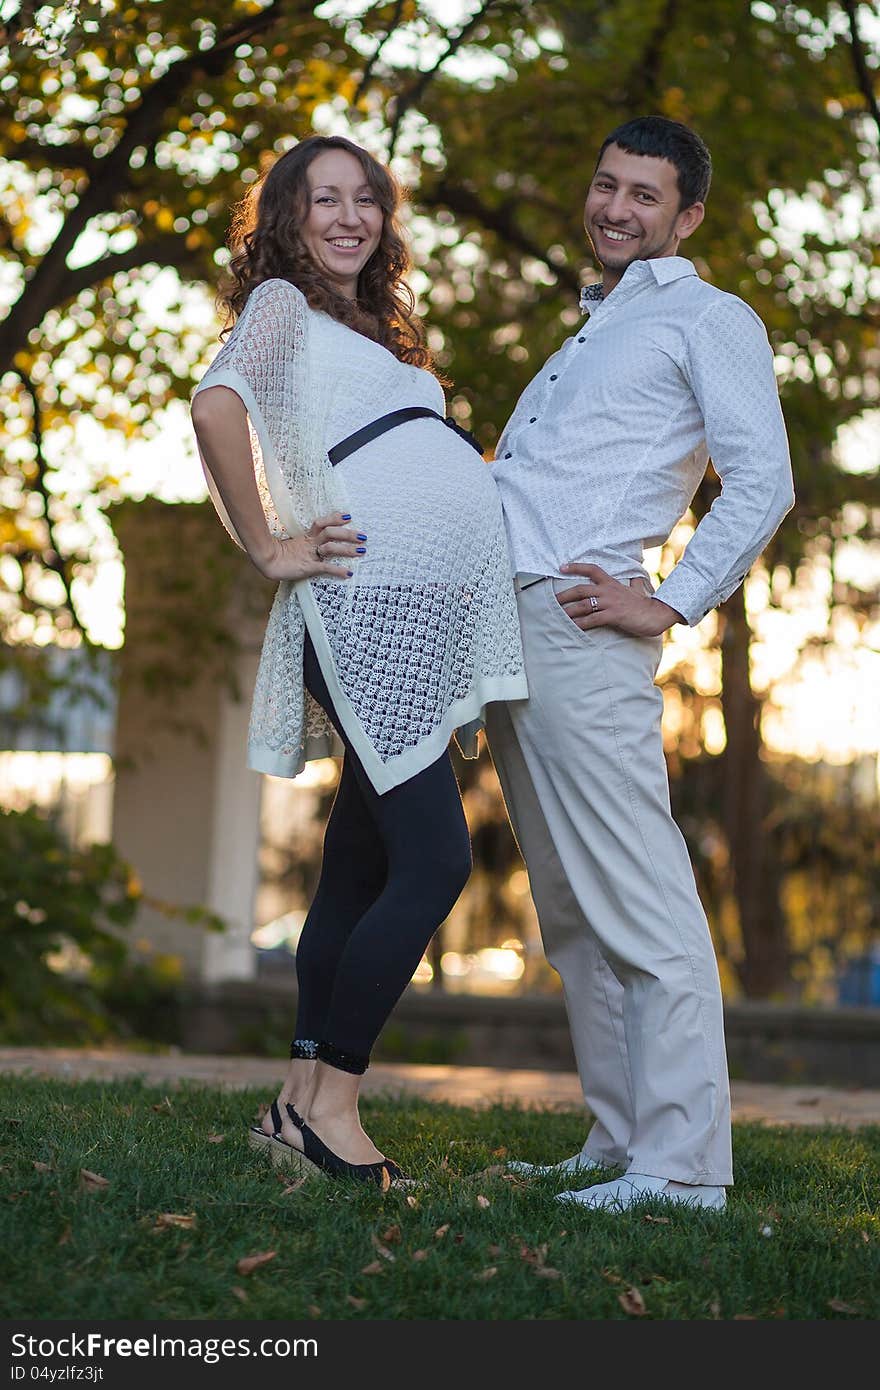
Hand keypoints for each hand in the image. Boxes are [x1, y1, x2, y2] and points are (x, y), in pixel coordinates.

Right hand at [254, 513, 363, 581]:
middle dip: (347, 534)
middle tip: (363, 536)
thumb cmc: (277, 556)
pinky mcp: (307, 567)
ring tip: (361, 551)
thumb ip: (304, 544)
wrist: (266, 564)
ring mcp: (308, 555)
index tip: (348, 516)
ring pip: (330, 548)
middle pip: (330, 533)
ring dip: (347, 550)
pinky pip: (324, 567)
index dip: (334, 518)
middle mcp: (309, 544)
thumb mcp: (294, 548)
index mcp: (306, 537)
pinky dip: (337, 570)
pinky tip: (348, 573)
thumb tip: (318, 544)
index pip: (321, 523)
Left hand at [556, 563, 682, 636]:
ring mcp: (610, 603)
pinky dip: (580, 624)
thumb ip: (633, 583)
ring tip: (558, 616)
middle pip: (581, 590)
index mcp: (611, 583)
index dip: (576, 567)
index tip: (562, 567)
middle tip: (553, 601)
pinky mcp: (613, 616)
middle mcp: (608, 591)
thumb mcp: (637, 589)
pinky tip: (573, 627)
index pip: (592, 569)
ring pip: (583, 605)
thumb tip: (635, 578)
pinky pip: (592, 619)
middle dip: (565, 595)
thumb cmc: (645, 604)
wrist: (656, 614)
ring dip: (569, 611)